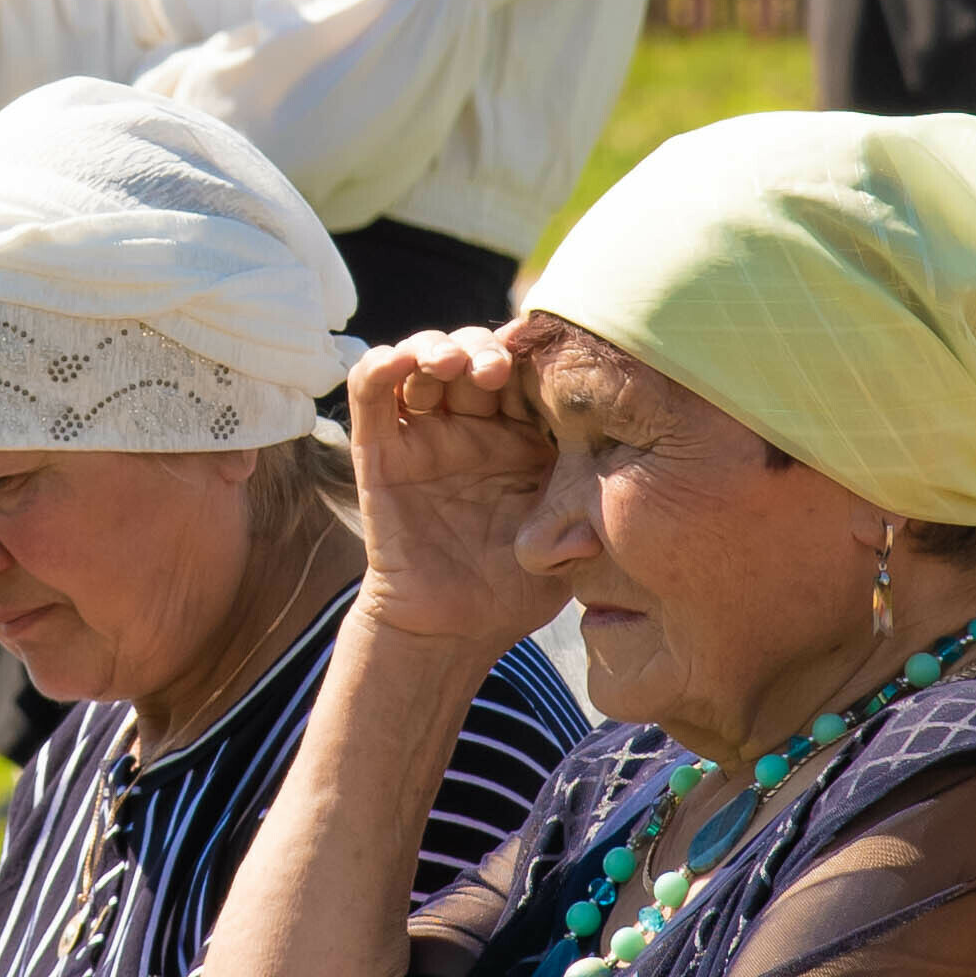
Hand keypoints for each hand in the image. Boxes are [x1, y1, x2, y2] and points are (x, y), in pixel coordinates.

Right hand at [346, 327, 562, 657]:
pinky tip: (396, 361)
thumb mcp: (564, 550)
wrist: (453, 630)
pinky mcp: (380, 453)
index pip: (524, 374)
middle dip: (484, 347)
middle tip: (496, 366)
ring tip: (450, 363)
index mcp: (522, 438)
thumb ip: (582, 526)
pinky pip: (372, 398)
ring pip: (423, 363)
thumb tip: (603, 515)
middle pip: (474, 356)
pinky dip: (378, 367)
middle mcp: (473, 427)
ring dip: (435, 347)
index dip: (530, 358)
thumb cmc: (514, 589)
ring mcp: (426, 436)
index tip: (543, 359)